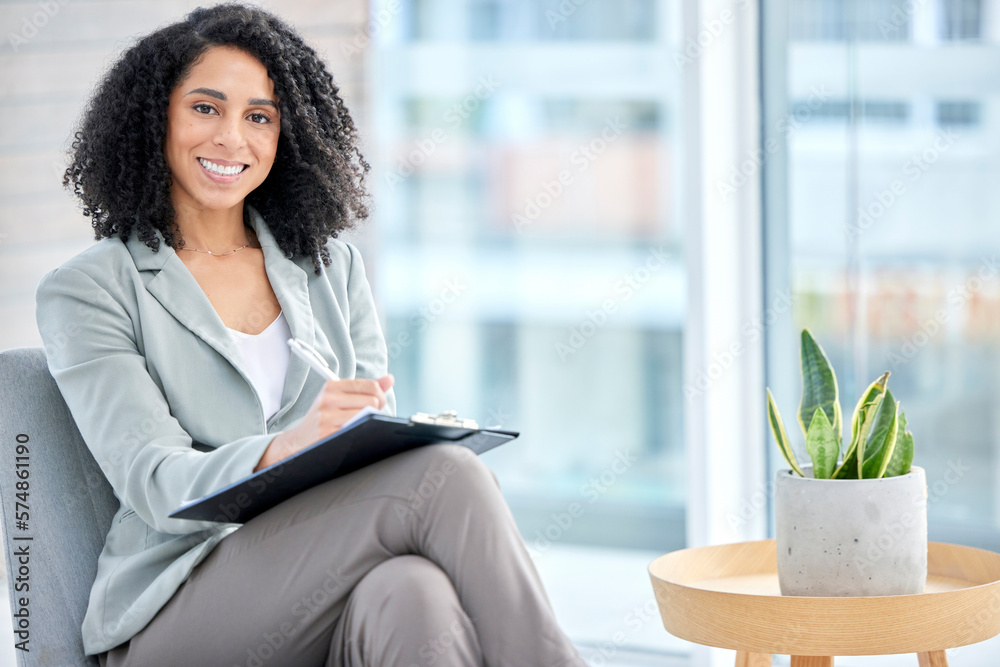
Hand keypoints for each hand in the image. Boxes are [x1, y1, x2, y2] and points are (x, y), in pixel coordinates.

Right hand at [254, 374, 393, 470]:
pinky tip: (353, 433)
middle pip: (373, 400)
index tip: (377, 404)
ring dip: (368, 422)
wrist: (297, 441)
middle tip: (367, 417)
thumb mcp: (339, 398)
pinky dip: (361, 431)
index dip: (381, 396)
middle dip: (376, 410)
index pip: (370, 386)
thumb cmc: (324, 418)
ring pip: (367, 414)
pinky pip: (357, 429)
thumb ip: (366, 388)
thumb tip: (390, 379)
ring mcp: (327, 416)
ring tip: (359, 425)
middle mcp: (328, 399)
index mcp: (332, 386)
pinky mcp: (327, 433)